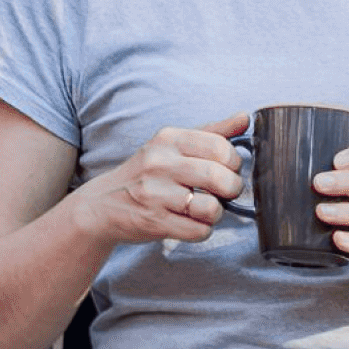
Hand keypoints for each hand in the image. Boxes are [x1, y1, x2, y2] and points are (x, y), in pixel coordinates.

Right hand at [76, 114, 248, 251]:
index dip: (234, 163)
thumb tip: (245, 117)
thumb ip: (212, 132)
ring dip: (215, 213)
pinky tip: (188, 222)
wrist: (102, 204)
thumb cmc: (147, 173)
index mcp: (169, 139)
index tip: (227, 169)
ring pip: (212, 209)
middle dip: (232, 189)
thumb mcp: (173, 145)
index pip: (221, 148)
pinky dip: (200, 230)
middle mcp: (159, 163)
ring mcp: (155, 194)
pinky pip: (199, 231)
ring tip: (202, 208)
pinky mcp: (154, 222)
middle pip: (220, 178)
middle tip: (223, 192)